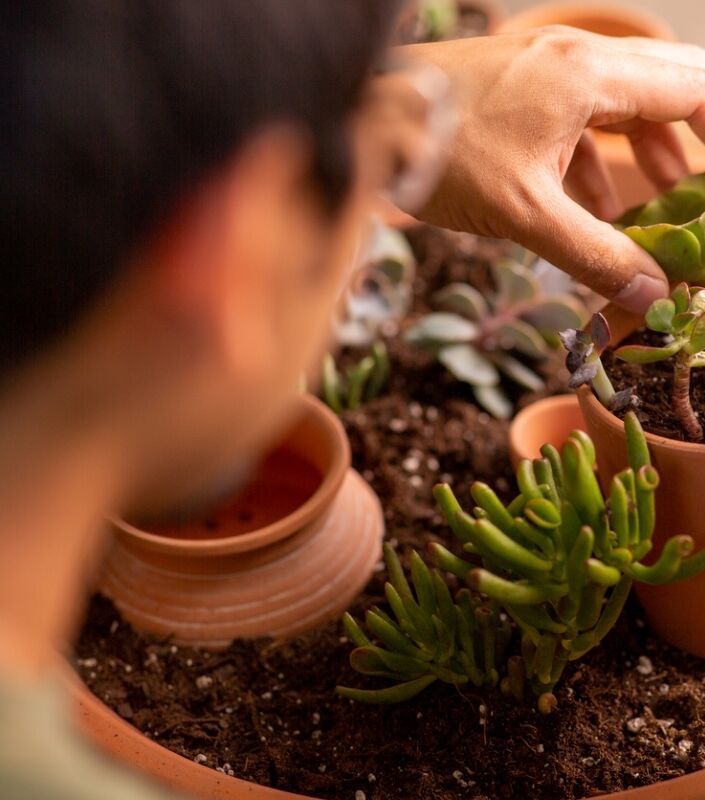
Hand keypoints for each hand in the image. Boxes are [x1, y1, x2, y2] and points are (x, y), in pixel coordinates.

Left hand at [404, 28, 704, 311]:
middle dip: (685, 141)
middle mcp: (573, 59)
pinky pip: (574, 114)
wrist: (363, 122)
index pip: (691, 87)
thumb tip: (650, 292)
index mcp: (588, 75)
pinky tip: (587, 202)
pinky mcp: (514, 87)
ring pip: (616, 102)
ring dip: (639, 151)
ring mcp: (541, 67)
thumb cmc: (440, 158)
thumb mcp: (523, 212)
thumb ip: (591, 253)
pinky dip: (591, 156)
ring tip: (650, 204)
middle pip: (660, 88)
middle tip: (690, 195)